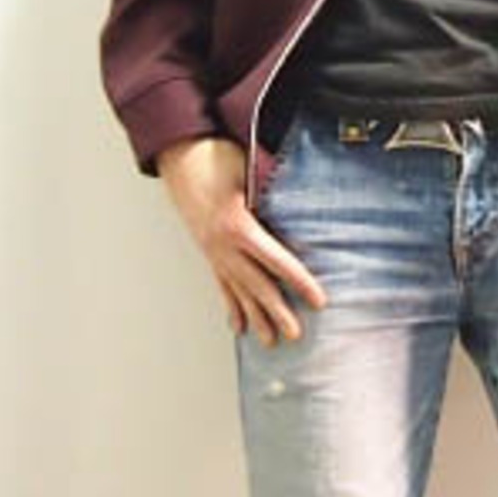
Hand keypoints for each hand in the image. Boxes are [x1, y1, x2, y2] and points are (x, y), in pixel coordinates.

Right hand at [156, 136, 325, 345]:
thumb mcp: (248, 171)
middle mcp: (224, 245)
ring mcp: (213, 251)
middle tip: (295, 335)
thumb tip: (301, 208)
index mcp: (238, 226)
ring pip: (238, 291)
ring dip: (256, 318)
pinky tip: (238, 325)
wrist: (179, 154)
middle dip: (277, 312)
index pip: (276, 261)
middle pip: (256, 285)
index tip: (318, 300)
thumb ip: (272, 193)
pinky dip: (232, 306)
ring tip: (270, 342)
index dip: (299, 282)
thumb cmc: (215, 157)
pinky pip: (221, 284)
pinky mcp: (207, 251)